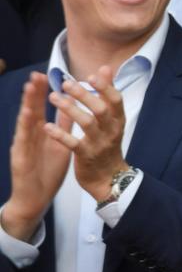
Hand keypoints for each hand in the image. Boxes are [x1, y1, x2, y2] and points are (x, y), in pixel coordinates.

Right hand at [2, 73, 69, 241]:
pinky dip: (25, 127)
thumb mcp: (59, 144)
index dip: (45, 92)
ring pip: (25, 122)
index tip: (49, 74)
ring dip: (27, 104)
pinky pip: (24, 141)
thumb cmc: (46, 170)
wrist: (34, 197)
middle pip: (32, 110)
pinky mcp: (20, 158)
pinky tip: (27, 115)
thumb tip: (71, 106)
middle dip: (35, 92)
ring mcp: (23, 146)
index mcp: (41, 133)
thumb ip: (64, 125)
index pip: (43, 109)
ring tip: (30, 87)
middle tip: (38, 73)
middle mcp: (30, 136)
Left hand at [49, 68, 127, 203]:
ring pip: (86, 123)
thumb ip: (107, 93)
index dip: (105, 87)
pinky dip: (59, 134)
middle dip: (83, 95)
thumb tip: (107, 68)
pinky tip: (47, 126)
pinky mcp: (85, 156)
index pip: (116, 99)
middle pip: (100, 109)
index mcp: (118, 120)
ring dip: (69, 109)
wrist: (108, 177)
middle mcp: (111, 130)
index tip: (90, 76)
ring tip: (53, 98)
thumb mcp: (113, 119)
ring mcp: (99, 143)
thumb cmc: (108, 143)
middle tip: (65, 84)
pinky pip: (72, 143)